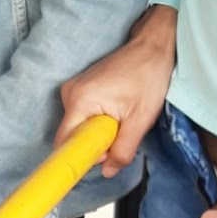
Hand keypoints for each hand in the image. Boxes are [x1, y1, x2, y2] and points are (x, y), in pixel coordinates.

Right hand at [55, 5, 176, 175]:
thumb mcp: (140, 120)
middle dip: (93, 144)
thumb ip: (123, 150)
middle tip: (120, 133)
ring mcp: (73, 89)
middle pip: (71, 136)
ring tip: (121, 118)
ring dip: (98, 132)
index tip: (99, 158)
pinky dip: (98, 121)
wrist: (153, 46)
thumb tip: (108, 172)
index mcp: (80, 100)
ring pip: (78, 127)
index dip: (79, 157)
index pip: (63, 143)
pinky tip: (117, 111)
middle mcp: (70, 94)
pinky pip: (83, 116)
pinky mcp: (80, 88)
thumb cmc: (149, 76)